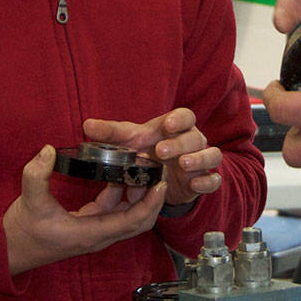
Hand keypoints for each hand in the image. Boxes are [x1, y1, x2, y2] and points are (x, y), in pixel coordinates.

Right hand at [3, 147, 165, 276]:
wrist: (10, 250)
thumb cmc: (22, 231)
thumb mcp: (29, 201)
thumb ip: (37, 174)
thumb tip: (48, 150)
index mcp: (91, 233)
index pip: (133, 220)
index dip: (151, 202)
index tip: (161, 183)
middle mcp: (98, 235)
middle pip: (139, 221)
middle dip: (152, 198)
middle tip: (157, 172)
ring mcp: (95, 232)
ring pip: (128, 216)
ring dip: (138, 196)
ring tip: (142, 170)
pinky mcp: (89, 226)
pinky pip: (113, 211)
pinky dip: (120, 194)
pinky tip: (117, 174)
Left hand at [81, 109, 221, 208]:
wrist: (164, 176)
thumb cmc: (148, 151)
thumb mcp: (130, 141)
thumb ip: (111, 133)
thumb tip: (86, 126)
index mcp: (177, 128)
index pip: (186, 116)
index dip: (179, 119)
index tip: (167, 125)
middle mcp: (193, 142)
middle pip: (196, 137)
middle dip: (180, 144)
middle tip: (161, 151)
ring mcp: (201, 161)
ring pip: (211, 155)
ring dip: (199, 159)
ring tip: (183, 164)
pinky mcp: (204, 180)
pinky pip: (214, 179)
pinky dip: (207, 181)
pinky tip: (196, 185)